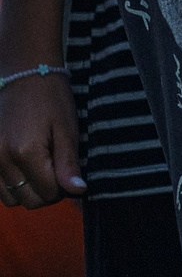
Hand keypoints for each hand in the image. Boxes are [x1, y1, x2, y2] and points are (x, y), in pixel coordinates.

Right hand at [0, 76, 81, 207]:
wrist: (23, 76)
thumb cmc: (51, 100)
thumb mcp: (67, 129)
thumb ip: (69, 164)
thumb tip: (78, 191)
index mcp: (25, 152)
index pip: (48, 193)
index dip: (64, 188)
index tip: (69, 172)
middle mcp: (0, 158)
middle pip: (27, 200)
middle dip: (46, 192)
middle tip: (57, 172)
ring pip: (9, 198)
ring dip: (27, 191)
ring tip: (39, 169)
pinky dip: (10, 185)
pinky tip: (23, 169)